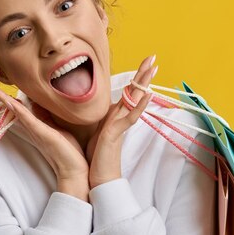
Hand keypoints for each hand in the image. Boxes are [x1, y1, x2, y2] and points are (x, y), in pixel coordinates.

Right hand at [0, 79, 89, 182]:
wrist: (73, 171)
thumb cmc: (67, 151)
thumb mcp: (56, 128)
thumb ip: (46, 117)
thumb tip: (38, 103)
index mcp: (34, 124)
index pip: (17, 106)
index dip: (5, 95)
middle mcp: (31, 126)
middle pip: (10, 106)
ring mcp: (35, 130)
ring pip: (15, 109)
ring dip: (1, 97)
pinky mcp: (42, 133)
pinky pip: (28, 119)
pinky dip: (18, 110)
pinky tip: (10, 101)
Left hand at [86, 54, 157, 188]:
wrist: (96, 178)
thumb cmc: (92, 156)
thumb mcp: (89, 128)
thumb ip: (90, 114)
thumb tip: (80, 101)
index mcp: (113, 116)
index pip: (127, 92)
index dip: (135, 77)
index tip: (143, 61)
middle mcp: (120, 118)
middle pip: (135, 91)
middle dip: (143, 73)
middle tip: (154, 56)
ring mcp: (120, 125)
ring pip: (135, 100)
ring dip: (144, 83)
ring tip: (154, 68)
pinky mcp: (117, 134)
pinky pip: (130, 117)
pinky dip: (139, 106)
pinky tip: (147, 94)